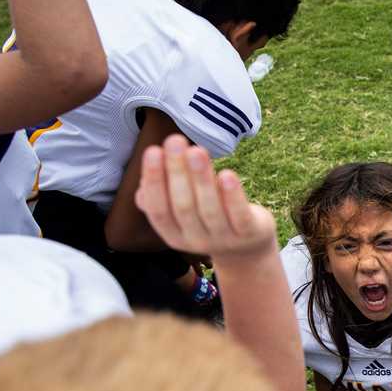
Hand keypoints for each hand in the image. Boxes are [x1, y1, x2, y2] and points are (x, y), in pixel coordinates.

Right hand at [135, 134, 277, 264]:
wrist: (247, 250)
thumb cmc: (208, 220)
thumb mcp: (183, 214)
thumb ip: (164, 200)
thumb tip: (142, 190)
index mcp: (174, 234)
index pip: (159, 209)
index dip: (154, 181)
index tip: (153, 150)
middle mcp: (196, 240)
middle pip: (183, 206)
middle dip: (177, 171)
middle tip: (175, 140)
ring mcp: (224, 239)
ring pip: (210, 209)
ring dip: (202, 178)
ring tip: (197, 150)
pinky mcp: (249, 234)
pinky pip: (239, 215)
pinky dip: (232, 195)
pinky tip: (227, 174)